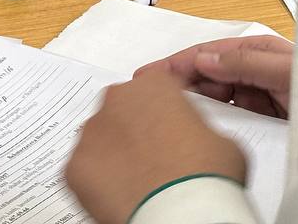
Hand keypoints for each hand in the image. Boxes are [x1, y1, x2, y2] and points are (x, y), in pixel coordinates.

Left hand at [66, 71, 246, 223]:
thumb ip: (199, 127)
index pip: (158, 88)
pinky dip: (100, 182)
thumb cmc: (206, 176)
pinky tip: (121, 194)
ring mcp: (91, 132)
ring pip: (102, 140)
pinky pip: (86, 170)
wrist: (181, 213)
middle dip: (136, 131)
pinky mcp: (74, 166)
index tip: (172, 130)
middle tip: (155, 159)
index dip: (167, 112)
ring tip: (138, 181)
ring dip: (115, 155)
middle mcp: (116, 100)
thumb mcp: (223, 141)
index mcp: (154, 86)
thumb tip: (193, 139)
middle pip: (124, 111)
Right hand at [135, 34, 293, 117]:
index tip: (148, 75)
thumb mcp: (285, 69)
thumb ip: (245, 62)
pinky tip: (193, 123)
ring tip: (164, 110)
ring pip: (213, 94)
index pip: (207, 53)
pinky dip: (208, 117)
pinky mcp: (261, 117)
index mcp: (256, 50)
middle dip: (177, 81)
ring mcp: (256, 94)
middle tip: (147, 95)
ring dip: (190, 99)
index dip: (175, 63)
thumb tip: (204, 58)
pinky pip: (227, 114)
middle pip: (206, 72)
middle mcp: (253, 69)